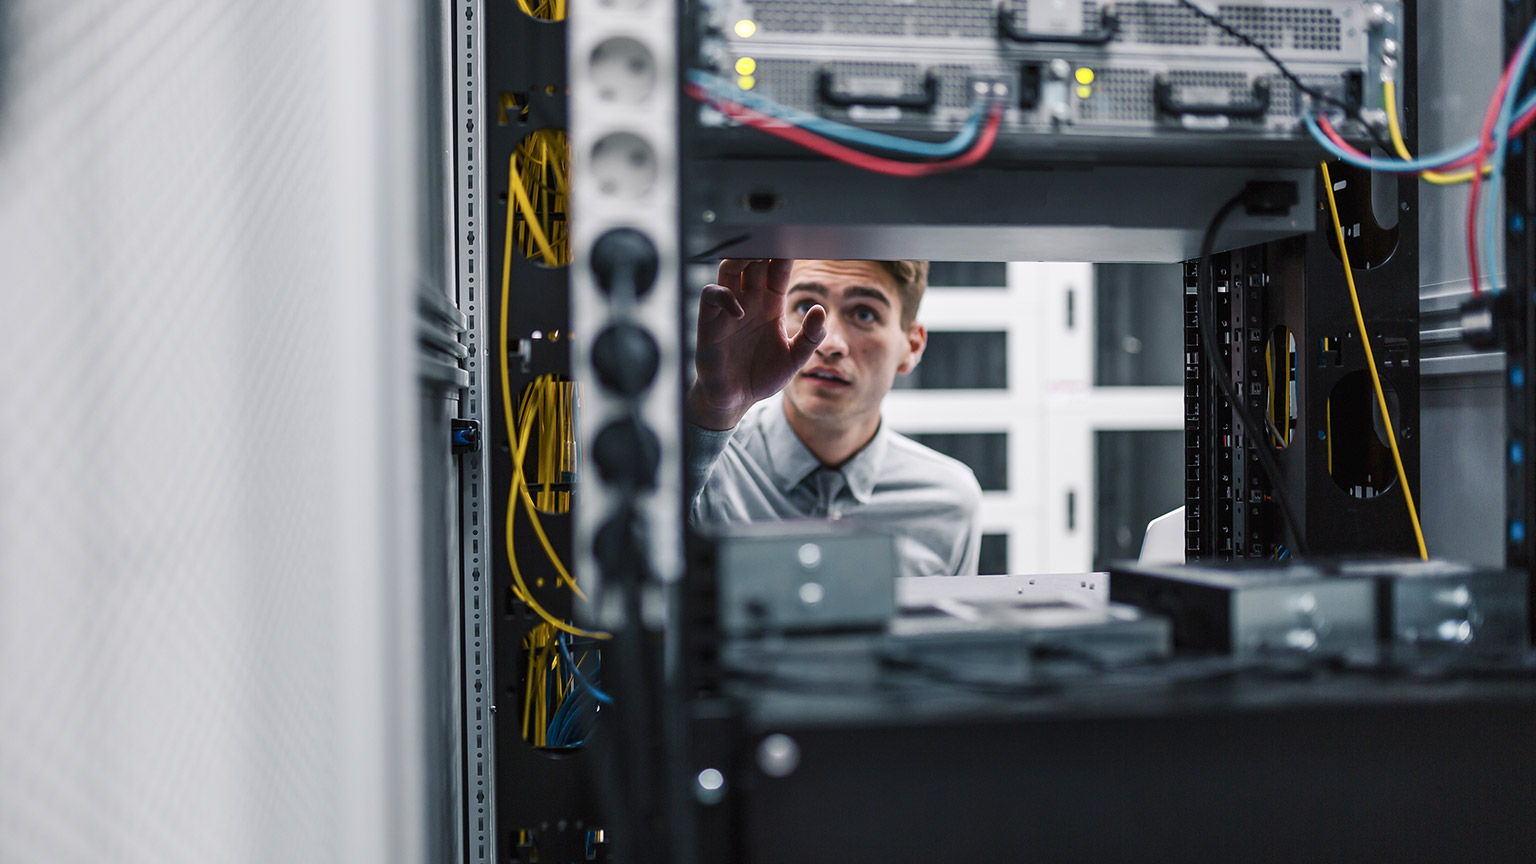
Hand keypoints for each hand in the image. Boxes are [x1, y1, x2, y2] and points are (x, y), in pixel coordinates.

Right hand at [687, 258, 825, 429]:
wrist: (734, 400)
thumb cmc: (761, 377)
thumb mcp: (795, 359)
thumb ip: (810, 337)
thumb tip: (820, 311)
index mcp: (769, 305)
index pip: (776, 271)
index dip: (784, 257)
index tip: (795, 242)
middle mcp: (749, 302)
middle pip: (753, 263)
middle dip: (762, 250)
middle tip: (773, 239)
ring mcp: (728, 310)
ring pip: (729, 270)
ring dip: (740, 260)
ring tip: (753, 258)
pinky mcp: (711, 323)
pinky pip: (711, 295)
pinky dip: (724, 297)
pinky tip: (739, 310)